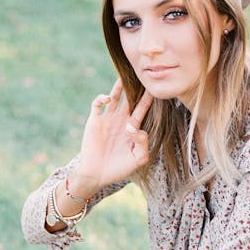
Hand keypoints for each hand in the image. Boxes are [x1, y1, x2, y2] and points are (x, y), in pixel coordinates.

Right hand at [70, 80, 152, 196]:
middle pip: (130, 98)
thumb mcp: (138, 159)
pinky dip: (101, 98)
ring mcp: (107, 119)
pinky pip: (97, 104)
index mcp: (132, 128)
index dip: (148, 99)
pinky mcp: (95, 120)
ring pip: (114, 97)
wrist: (96, 174)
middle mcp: (121, 120)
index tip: (154, 88)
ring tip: (123, 76)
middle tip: (141, 75)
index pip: (142, 109)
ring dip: (118, 86)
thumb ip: (143, 144)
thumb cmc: (119, 169)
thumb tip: (136, 128)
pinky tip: (108, 99)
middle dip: (135, 87)